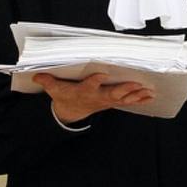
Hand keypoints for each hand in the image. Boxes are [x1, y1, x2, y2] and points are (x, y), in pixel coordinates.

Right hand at [32, 72, 153, 123]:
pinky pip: (127, 102)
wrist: (71, 112)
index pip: (90, 85)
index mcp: (83, 91)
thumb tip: (36, 75)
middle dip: (125, 90)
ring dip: (136, 96)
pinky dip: (139, 100)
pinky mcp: (111, 103)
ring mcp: (106, 101)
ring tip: (149, 91)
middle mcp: (97, 97)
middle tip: (137, 84)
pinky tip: (150, 97)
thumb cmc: (65, 96)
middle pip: (112, 93)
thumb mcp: (54, 90)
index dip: (96, 80)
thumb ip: (47, 81)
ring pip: (123, 99)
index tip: (103, 74)